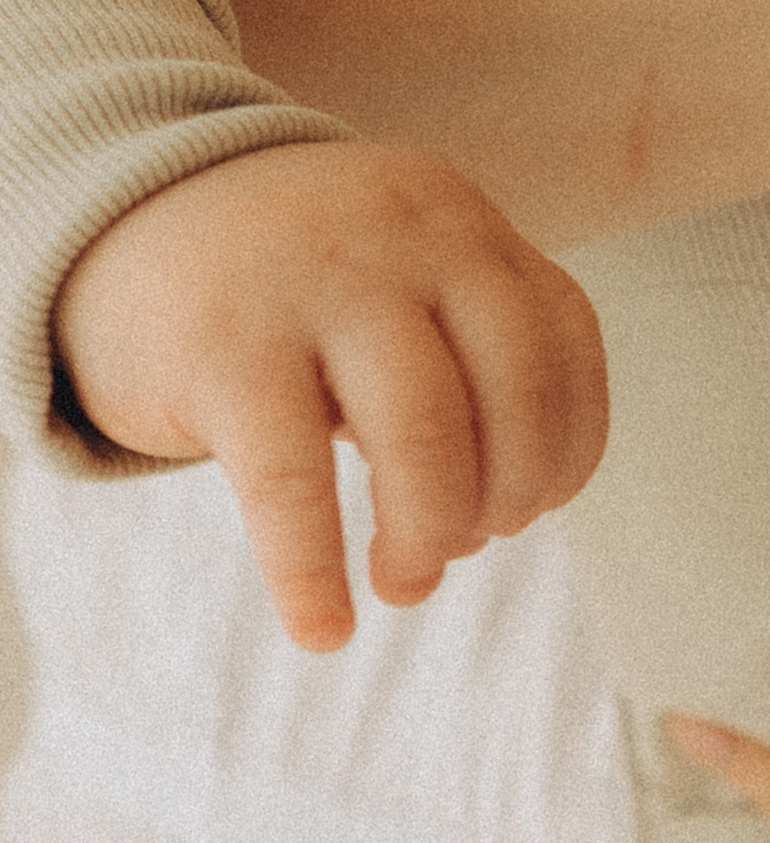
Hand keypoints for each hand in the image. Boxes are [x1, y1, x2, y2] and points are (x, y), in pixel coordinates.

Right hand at [53, 138, 607, 648]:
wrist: (130, 214)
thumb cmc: (291, 280)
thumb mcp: (399, 272)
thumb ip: (466, 356)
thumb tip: (496, 517)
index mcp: (461, 224)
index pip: (564, 340)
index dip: (567, 444)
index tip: (533, 504)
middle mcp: (405, 240)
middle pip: (514, 390)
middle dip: (507, 497)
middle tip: (460, 548)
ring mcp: (315, 285)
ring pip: (424, 433)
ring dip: (431, 534)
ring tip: (403, 581)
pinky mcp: (222, 348)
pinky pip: (291, 484)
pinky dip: (314, 574)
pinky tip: (323, 628)